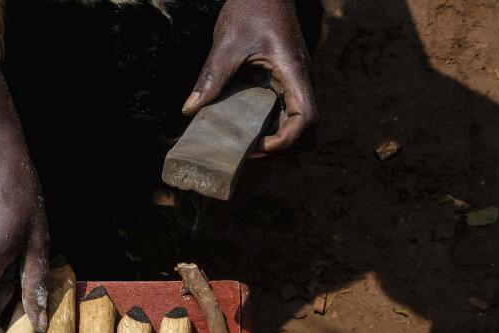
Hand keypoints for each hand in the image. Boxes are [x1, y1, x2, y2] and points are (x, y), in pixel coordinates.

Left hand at [183, 0, 316, 154]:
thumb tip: (190, 109)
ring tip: (247, 145)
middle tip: (249, 152)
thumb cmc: (251, 8)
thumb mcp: (227, 44)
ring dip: (278, 140)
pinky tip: (245, 127)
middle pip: (308, 131)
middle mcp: (300, 81)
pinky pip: (285, 112)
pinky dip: (271, 127)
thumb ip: (212, 77)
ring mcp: (294, 83)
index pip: (307, 119)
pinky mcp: (285, 82)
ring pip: (298, 124)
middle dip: (282, 148)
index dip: (285, 141)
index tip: (256, 146)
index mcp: (293, 72)